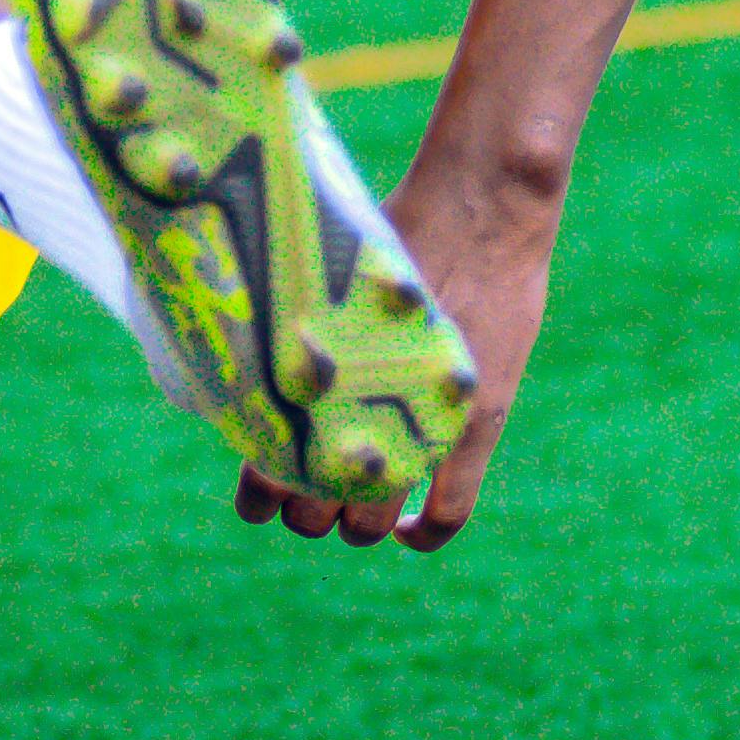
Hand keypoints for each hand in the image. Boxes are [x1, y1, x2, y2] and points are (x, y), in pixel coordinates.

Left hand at [233, 143, 553, 554]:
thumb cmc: (399, 227)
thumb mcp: (328, 273)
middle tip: (310, 490)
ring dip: (358, 523)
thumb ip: (303, 327)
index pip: (270, 476)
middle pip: (320, 510)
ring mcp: (424, 429)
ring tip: (355, 504)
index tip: (261, 494)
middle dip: (309, 510)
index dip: (261, 497)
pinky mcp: (477, 427)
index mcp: (317, 383)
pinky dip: (424, 533)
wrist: (481, 206)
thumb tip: (259, 348)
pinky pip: (450, 512)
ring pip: (374, 522)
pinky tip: (407, 533)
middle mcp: (365, 416)